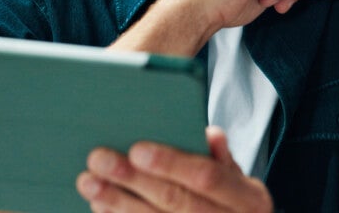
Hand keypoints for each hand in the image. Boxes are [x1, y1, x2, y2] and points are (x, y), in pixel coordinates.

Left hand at [76, 126, 272, 212]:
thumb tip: (209, 133)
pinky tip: (100, 208)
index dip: (171, 163)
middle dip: (133, 179)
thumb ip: (221, 159)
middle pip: (175, 201)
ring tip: (90, 183)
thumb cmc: (234, 205)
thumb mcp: (239, 181)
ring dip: (117, 203)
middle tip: (99, 158)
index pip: (207, 177)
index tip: (136, 148)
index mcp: (248, 200)